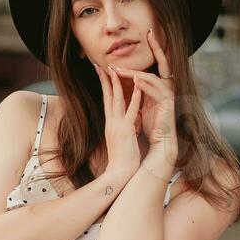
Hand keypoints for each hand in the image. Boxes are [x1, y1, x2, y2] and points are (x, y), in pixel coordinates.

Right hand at [92, 60, 142, 180]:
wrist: (120, 174)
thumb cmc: (122, 158)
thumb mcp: (121, 139)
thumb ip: (122, 127)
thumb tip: (126, 120)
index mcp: (110, 123)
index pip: (106, 100)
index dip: (104, 85)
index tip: (102, 72)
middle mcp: (111, 122)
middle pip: (107, 96)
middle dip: (105, 79)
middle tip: (102, 64)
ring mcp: (117, 125)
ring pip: (116, 100)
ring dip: (117, 84)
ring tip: (116, 70)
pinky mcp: (126, 131)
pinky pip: (131, 112)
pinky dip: (134, 99)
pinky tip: (138, 88)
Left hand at [113, 28, 177, 160]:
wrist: (159, 143)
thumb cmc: (151, 124)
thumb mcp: (143, 103)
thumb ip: (139, 89)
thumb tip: (127, 76)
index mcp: (161, 85)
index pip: (158, 62)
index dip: (155, 47)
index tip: (149, 32)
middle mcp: (167, 87)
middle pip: (164, 61)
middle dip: (157, 46)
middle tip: (150, 32)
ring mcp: (168, 95)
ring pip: (152, 77)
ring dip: (135, 72)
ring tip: (120, 69)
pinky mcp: (167, 105)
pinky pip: (156, 91)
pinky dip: (144, 85)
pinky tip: (135, 79)